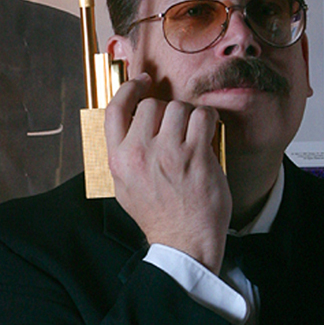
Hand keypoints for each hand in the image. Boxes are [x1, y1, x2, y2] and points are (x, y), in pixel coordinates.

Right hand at [104, 75, 230, 273]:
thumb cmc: (157, 215)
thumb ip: (122, 155)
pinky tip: (207, 133)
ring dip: (188, 116)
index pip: (115, 110)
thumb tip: (129, 122)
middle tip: (176, 127)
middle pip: (152, 105)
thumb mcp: (123, 187)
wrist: (183, 242)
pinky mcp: (196, 156)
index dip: (129, 89)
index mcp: (118, 160)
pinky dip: (208, 120)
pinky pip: (203, 117)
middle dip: (166, 111)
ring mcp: (169, 154)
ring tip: (192, 134)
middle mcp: (140, 153)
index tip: (142, 83)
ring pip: (179, 108)